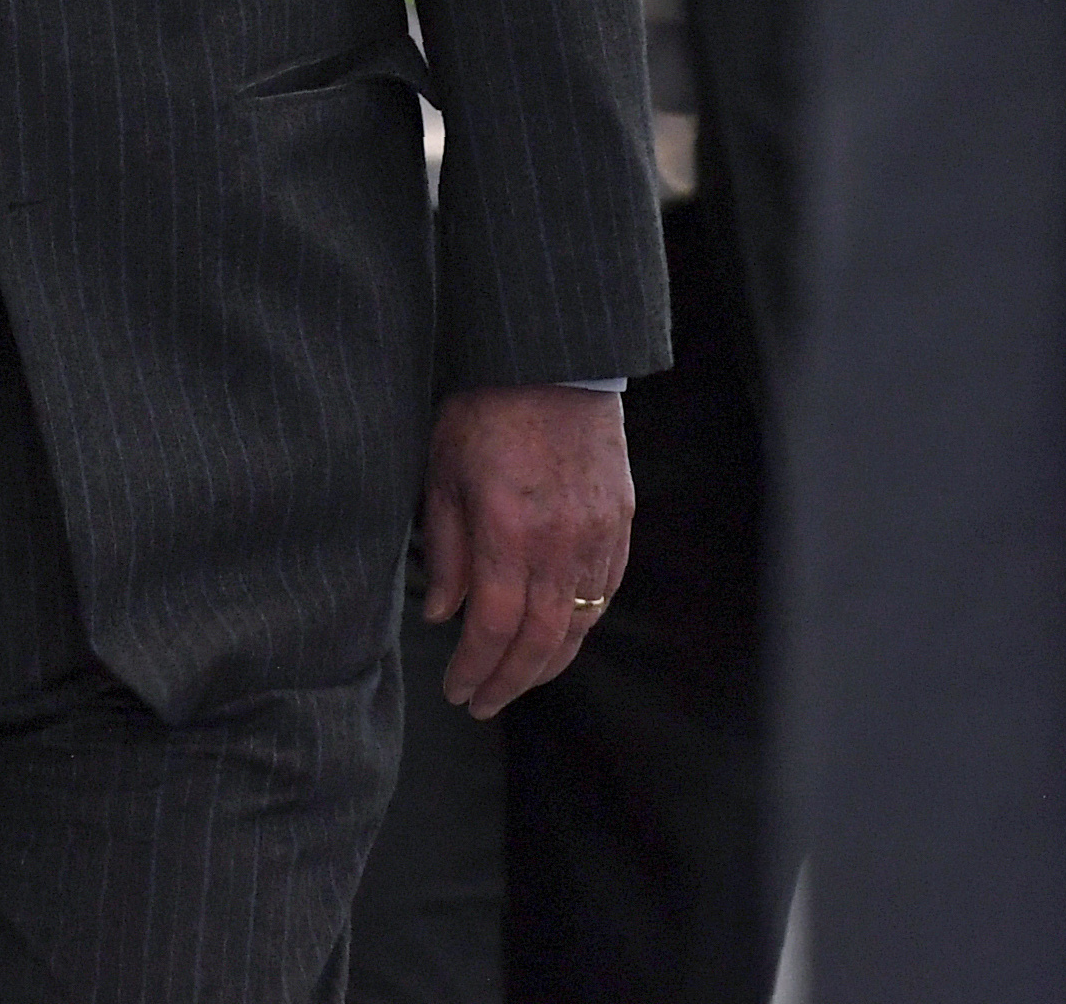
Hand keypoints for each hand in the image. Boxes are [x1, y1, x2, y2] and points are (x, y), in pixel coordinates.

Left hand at [418, 385, 632, 718]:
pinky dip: (582, 625)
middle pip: (541, 640)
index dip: (474, 668)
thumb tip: (444, 614)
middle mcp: (560, 541)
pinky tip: (560, 637)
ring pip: (580, 624)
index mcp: (509, 530)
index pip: (494, 626)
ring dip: (547, 664)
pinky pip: (605, 592)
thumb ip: (446, 549)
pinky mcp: (621, 521)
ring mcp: (599, 533)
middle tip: (482, 703)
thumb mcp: (444, 472)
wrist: (554, 361)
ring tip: (517, 680)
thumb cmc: (487, 409)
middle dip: (509, 681)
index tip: (457, 690)